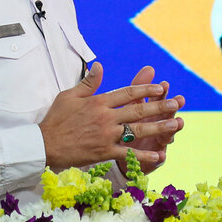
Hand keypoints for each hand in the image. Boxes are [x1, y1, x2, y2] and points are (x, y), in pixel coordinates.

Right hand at [38, 62, 183, 173]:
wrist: (44, 144)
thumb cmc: (56, 119)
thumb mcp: (69, 95)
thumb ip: (88, 82)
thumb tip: (100, 66)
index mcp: (99, 102)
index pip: (127, 93)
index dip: (145, 90)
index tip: (160, 87)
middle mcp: (106, 117)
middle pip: (137, 111)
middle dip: (159, 107)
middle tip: (176, 103)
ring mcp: (106, 135)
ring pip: (137, 131)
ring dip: (158, 127)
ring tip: (175, 124)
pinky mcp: (104, 152)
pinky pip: (128, 154)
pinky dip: (144, 155)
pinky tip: (159, 155)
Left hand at [122, 66, 185, 172]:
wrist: (116, 152)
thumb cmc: (124, 124)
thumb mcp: (129, 105)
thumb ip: (138, 88)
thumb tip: (150, 67)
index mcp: (150, 111)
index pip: (158, 98)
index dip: (161, 92)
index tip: (164, 84)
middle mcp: (157, 124)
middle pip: (166, 114)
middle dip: (172, 107)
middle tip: (179, 100)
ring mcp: (156, 141)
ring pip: (166, 135)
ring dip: (172, 129)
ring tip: (178, 124)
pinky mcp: (152, 158)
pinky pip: (155, 159)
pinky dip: (159, 157)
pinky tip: (162, 155)